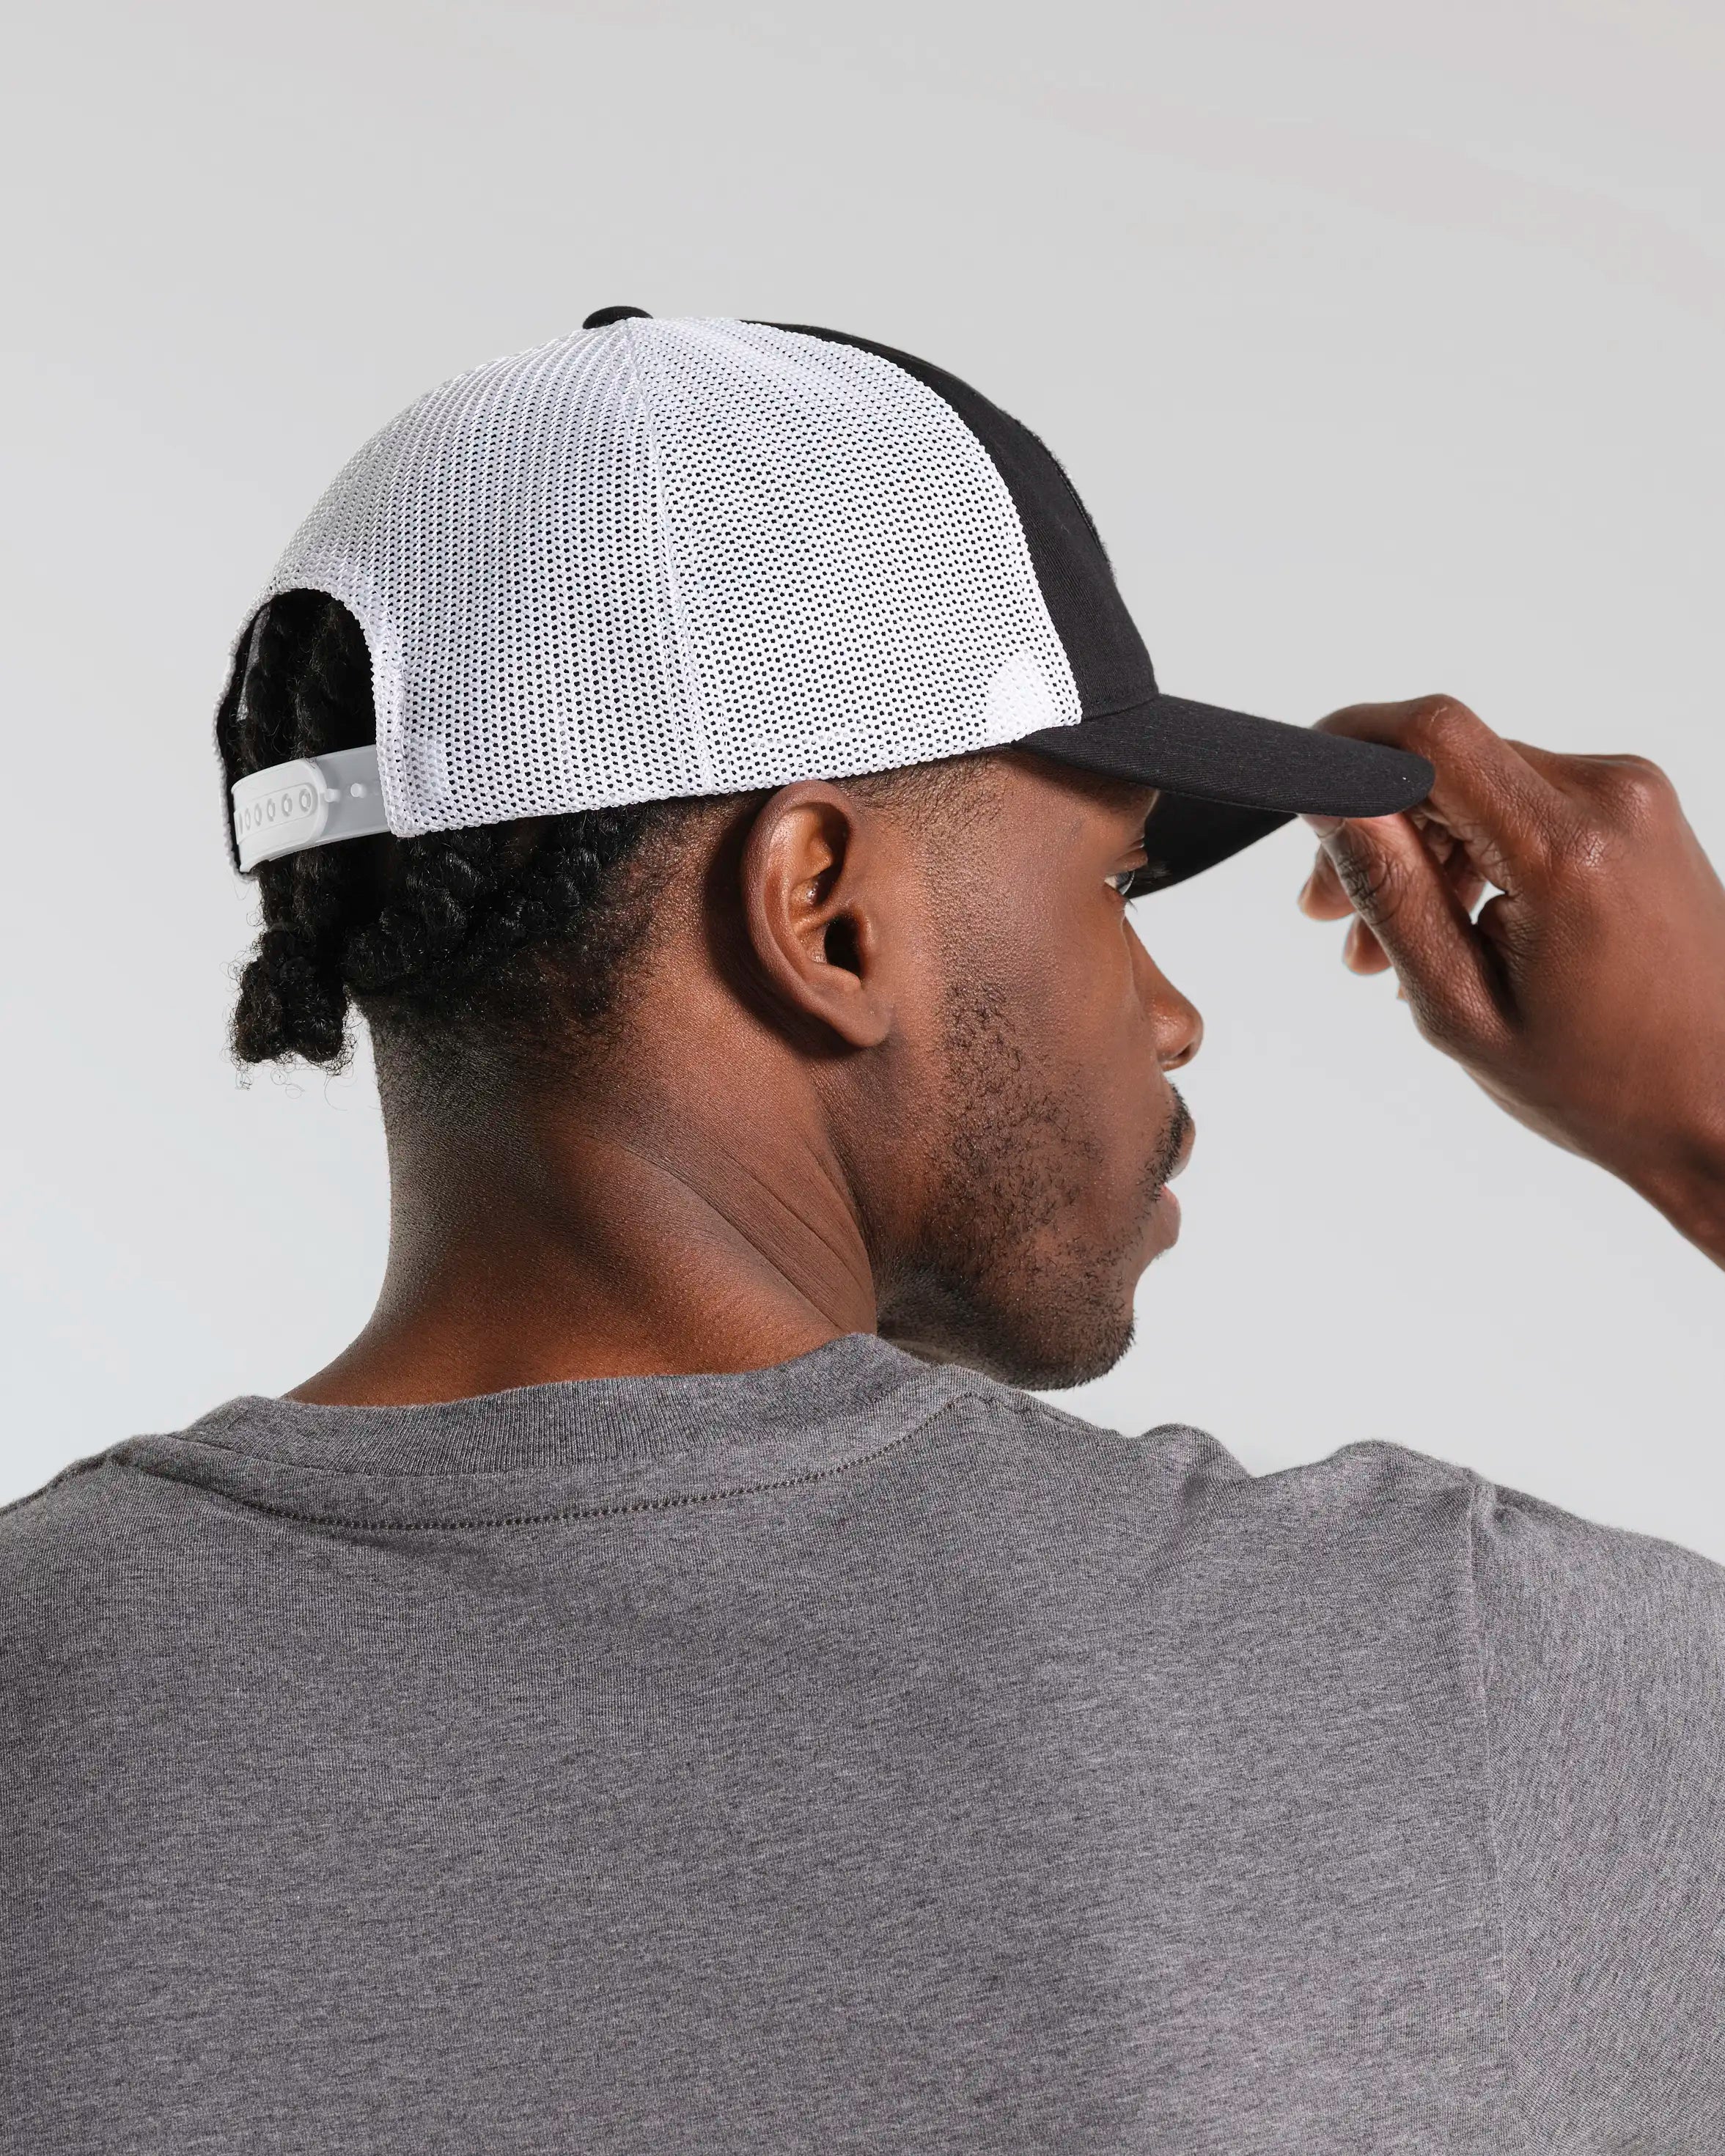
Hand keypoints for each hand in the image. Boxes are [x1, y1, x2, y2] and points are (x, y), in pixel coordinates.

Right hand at [1296, 695, 1724, 1267]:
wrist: (1721, 1106)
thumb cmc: (1603, 1083)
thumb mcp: (1460, 1006)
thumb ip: (1390, 893)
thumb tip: (1331, 804)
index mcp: (1566, 849)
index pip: (1431, 735)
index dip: (1347, 744)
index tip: (1303, 797)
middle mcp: (1610, 796)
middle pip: (1448, 760)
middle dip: (1376, 826)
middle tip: (1332, 914)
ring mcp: (1632, 797)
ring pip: (1480, 782)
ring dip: (1422, 849)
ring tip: (1391, 945)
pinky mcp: (1636, 810)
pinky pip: (1524, 801)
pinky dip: (1474, 850)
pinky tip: (1456, 924)